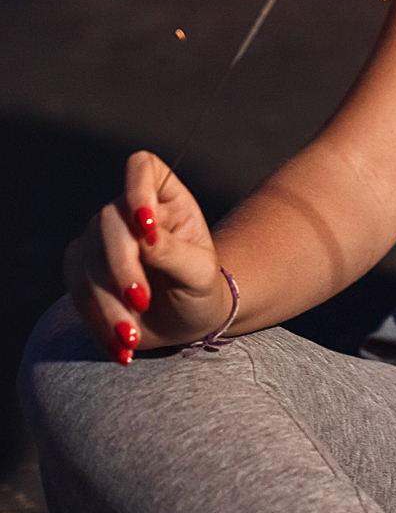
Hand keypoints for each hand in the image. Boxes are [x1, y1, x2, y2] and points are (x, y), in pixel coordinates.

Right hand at [63, 150, 228, 362]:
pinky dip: (96, 320)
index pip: (142, 167)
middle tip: (142, 301)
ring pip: (86, 261)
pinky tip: (118, 345)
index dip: (137, 187)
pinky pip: (76, 290)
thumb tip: (145, 235)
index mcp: (165, 197)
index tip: (145, 223)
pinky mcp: (82, 271)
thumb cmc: (201, 288)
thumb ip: (174, 252)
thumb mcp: (200, 273)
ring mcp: (101, 240)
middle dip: (121, 265)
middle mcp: (128, 212)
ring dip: (107, 302)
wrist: (188, 319)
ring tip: (131, 336)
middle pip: (107, 221)